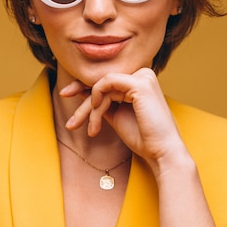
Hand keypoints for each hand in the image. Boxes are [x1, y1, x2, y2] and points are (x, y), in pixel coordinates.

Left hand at [61, 68, 183, 164]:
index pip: (106, 79)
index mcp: (139, 80)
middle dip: (83, 100)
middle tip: (70, 119)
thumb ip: (103, 101)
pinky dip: (97, 97)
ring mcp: (143, 76)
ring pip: (102, 85)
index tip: (65, 94)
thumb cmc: (142, 137)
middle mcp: (143, 74)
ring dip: (90, 108)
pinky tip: (95, 112)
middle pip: (102, 81)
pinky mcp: (140, 84)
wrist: (161, 152)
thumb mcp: (116, 114)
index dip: (83, 85)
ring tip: (90, 129)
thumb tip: (82, 91)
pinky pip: (107, 84)